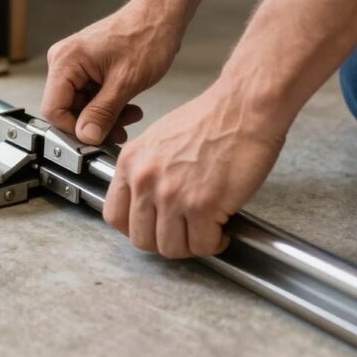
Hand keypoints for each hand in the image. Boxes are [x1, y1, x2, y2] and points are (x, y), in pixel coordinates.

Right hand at [41, 0, 183, 144]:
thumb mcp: (126, 82)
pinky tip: (128, 105)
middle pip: (67, 109)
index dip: (74, 129)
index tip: (96, 138)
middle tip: (120, 129)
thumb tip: (86, 137)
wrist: (161, 16)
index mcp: (66, 61)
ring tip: (130, 115)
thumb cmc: (147, 36)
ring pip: (81, 106)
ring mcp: (75, 64)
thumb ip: (102, 113)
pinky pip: (90, 96)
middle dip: (94, 124)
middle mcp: (65, 61)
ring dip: (105, 116)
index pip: (53, 110)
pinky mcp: (87, 67)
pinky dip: (108, 106)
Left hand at [102, 80, 287, 257]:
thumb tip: (145, 202)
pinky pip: (202, 246)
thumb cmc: (209, 119)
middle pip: (141, 239)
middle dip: (165, 241)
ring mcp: (172, 195)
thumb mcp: (157, 140)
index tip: (152, 228)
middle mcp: (144, 181)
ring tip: (205, 231)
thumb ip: (144, 171)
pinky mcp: (203, 206)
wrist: (243, 108)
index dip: (135, 228)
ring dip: (191, 245)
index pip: (114, 216)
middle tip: (184, 233)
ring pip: (170, 248)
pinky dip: (215, 243)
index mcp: (129, 163)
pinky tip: (222, 230)